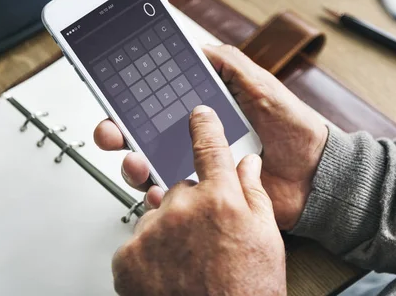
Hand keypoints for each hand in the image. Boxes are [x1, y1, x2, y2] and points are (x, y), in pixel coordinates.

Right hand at [95, 45, 327, 229]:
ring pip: (150, 166)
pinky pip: (173, 197)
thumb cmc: (293, 128)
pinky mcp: (206, 195)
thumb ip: (229, 65)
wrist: (315, 175)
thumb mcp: (262, 86)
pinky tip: (157, 191)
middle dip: (118, 131)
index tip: (114, 93)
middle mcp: (195, 138)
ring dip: (133, 164)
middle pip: (143, 134)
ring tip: (137, 162)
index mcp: (204, 110)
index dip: (132, 97)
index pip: (158, 100)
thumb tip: (195, 46)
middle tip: (111, 131)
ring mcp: (198, 167)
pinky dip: (157, 196)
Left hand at [112, 106, 285, 294]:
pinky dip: (149, 252)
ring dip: (169, 229)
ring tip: (189, 260)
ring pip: (158, 215)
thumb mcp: (266, 236)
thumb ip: (254, 192)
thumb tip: (248, 163)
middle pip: (180, 188)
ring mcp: (153, 232)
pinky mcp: (128, 257)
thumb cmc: (248, 288)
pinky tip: (170, 270)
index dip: (204, 127)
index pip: (209, 148)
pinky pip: (137, 240)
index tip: (198, 117)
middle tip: (206, 236)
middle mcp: (183, 208)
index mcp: (221, 198)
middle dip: (191, 205)